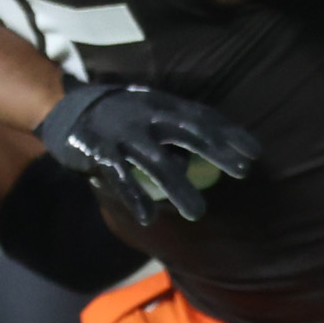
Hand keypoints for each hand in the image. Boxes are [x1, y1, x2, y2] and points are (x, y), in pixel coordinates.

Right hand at [37, 81, 259, 224]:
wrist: (68, 106)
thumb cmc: (121, 114)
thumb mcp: (152, 109)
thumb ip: (178, 126)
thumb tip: (214, 149)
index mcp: (163, 104)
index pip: (204, 117)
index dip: (230, 133)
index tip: (255, 153)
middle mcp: (148, 116)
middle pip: (190, 133)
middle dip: (217, 151)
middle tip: (242, 172)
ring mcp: (125, 134)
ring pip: (158, 162)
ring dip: (180, 188)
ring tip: (198, 212)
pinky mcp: (101, 152)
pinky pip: (121, 178)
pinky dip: (136, 198)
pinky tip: (149, 217)